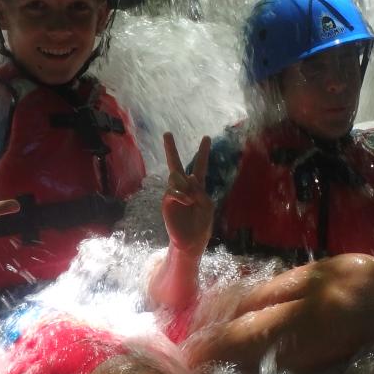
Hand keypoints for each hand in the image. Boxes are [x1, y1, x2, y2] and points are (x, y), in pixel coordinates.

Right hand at [161, 132, 212, 257]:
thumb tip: (187, 180)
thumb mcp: (207, 205)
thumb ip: (200, 191)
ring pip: (176, 177)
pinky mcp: (167, 202)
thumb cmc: (201, 223)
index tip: (206, 138)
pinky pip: (173, 191)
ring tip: (191, 199)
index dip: (203, 152)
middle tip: (167, 133)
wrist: (192, 240)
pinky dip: (181, 194)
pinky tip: (188, 200)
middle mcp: (183, 187)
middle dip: (170, 149)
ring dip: (185, 185)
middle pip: (176, 164)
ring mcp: (174, 193)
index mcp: (197, 187)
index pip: (200, 166)